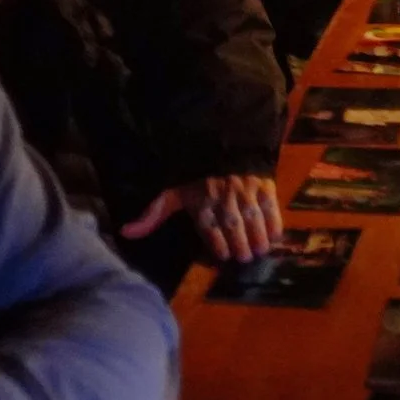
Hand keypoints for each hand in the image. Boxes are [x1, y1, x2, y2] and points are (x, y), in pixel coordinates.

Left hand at [123, 172, 284, 261]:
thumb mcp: (173, 191)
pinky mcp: (264, 183)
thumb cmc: (196, 174)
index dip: (217, 242)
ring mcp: (245, 190)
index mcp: (200, 200)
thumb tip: (126, 232)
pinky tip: (274, 236)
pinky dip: (273, 221)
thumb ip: (154, 214)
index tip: (223, 255)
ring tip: (259, 250)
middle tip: (245, 257)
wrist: (223, 142)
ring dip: (257, 236)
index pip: (209, 226)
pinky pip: (270, 205)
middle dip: (239, 243)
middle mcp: (222, 196)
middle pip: (232, 224)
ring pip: (252, 216)